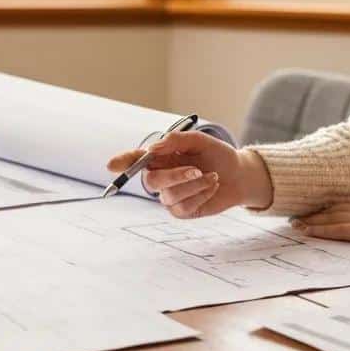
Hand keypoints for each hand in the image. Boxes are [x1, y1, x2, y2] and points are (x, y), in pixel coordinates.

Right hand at [106, 131, 273, 218]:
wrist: (238, 174)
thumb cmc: (217, 155)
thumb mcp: (200, 141)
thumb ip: (177, 140)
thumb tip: (153, 148)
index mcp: (160, 157)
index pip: (135, 160)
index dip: (122, 162)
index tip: (111, 165)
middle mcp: (160, 177)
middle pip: (151, 182)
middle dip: (175, 176)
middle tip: (197, 169)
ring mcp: (169, 196)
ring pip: (171, 195)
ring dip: (196, 184)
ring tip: (213, 176)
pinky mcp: (181, 211)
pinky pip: (184, 206)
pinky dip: (202, 195)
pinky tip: (212, 186)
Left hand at [291, 194, 349, 246]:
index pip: (345, 203)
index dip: (328, 206)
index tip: (315, 208)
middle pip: (333, 209)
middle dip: (314, 212)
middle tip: (296, 214)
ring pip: (329, 218)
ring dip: (310, 221)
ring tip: (294, 223)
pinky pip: (335, 230)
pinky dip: (318, 230)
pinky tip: (306, 231)